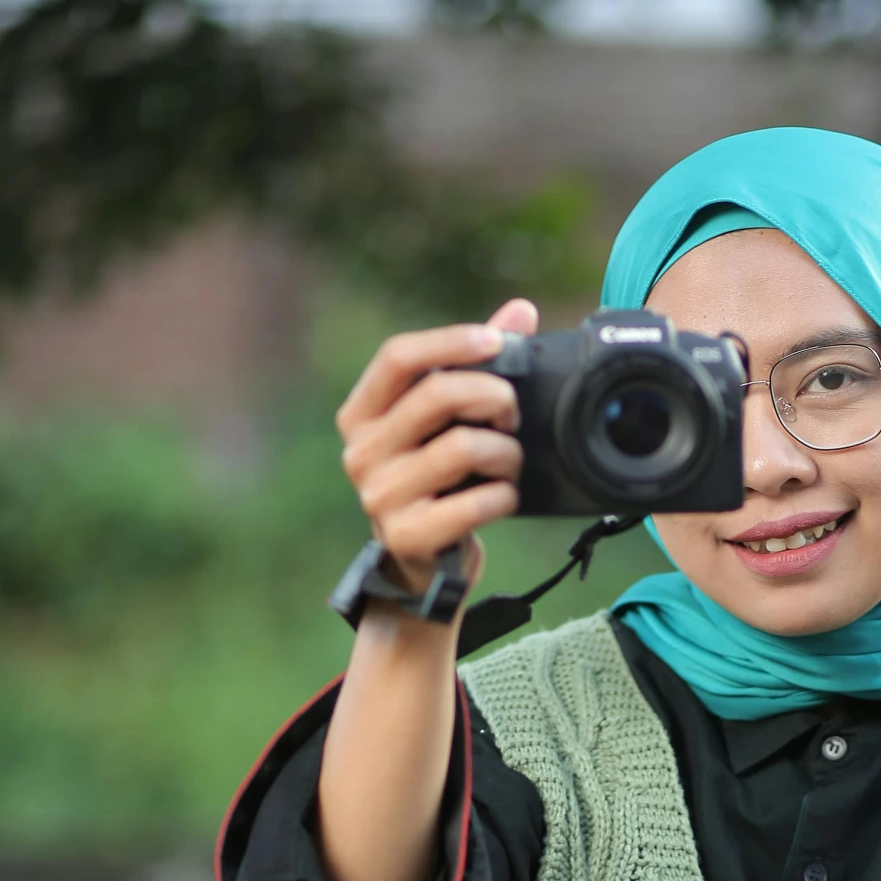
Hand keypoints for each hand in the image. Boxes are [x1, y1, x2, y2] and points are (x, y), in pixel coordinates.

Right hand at [335, 298, 537, 605]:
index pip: (398, 357)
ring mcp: (379, 497)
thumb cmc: (440, 484)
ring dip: (506, 454)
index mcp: (361, 415)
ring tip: (509, 465)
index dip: (451, 342)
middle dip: (494, 398)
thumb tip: (520, 312)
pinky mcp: (408, 535)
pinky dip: (504, 496)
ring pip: (463, 448)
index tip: (497, 342)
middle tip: (512, 417)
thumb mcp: (449, 424)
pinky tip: (502, 498)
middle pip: (438, 396)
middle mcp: (360, 453)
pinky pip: (476, 502)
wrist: (427, 567)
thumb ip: (478, 366)